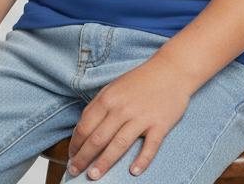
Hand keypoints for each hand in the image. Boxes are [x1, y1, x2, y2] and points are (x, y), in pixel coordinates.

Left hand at [67, 56, 191, 179]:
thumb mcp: (115, 86)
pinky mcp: (160, 124)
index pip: (85, 125)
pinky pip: (150, 146)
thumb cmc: (141, 80)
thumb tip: (83, 128)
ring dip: (104, 163)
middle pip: (98, 138)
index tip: (71, 156)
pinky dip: (142, 160)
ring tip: (93, 176)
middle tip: (74, 172)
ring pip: (119, 145)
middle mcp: (123, 108)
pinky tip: (134, 171)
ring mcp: (142, 117)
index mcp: (109, 98)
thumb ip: (98, 104)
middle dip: (83, 158)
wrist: (172, 70)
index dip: (75, 143)